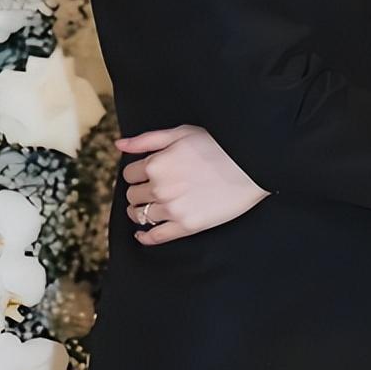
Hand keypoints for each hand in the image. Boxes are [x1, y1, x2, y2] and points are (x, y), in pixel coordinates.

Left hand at [116, 125, 270, 244]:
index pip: (130, 173)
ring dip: (140, 210)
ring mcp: (173, 210)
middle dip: (140, 190)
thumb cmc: (218, 144)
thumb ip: (147, 139)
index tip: (148, 172)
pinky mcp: (186, 226)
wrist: (252, 165)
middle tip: (152, 188)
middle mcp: (160, 189)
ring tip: (150, 206)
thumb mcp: (182, 132)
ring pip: (140, 215)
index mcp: (156, 164)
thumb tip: (119, 144)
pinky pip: (155, 236)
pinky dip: (145, 237)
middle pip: (133, 195)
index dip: (138, 172)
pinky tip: (142, 234)